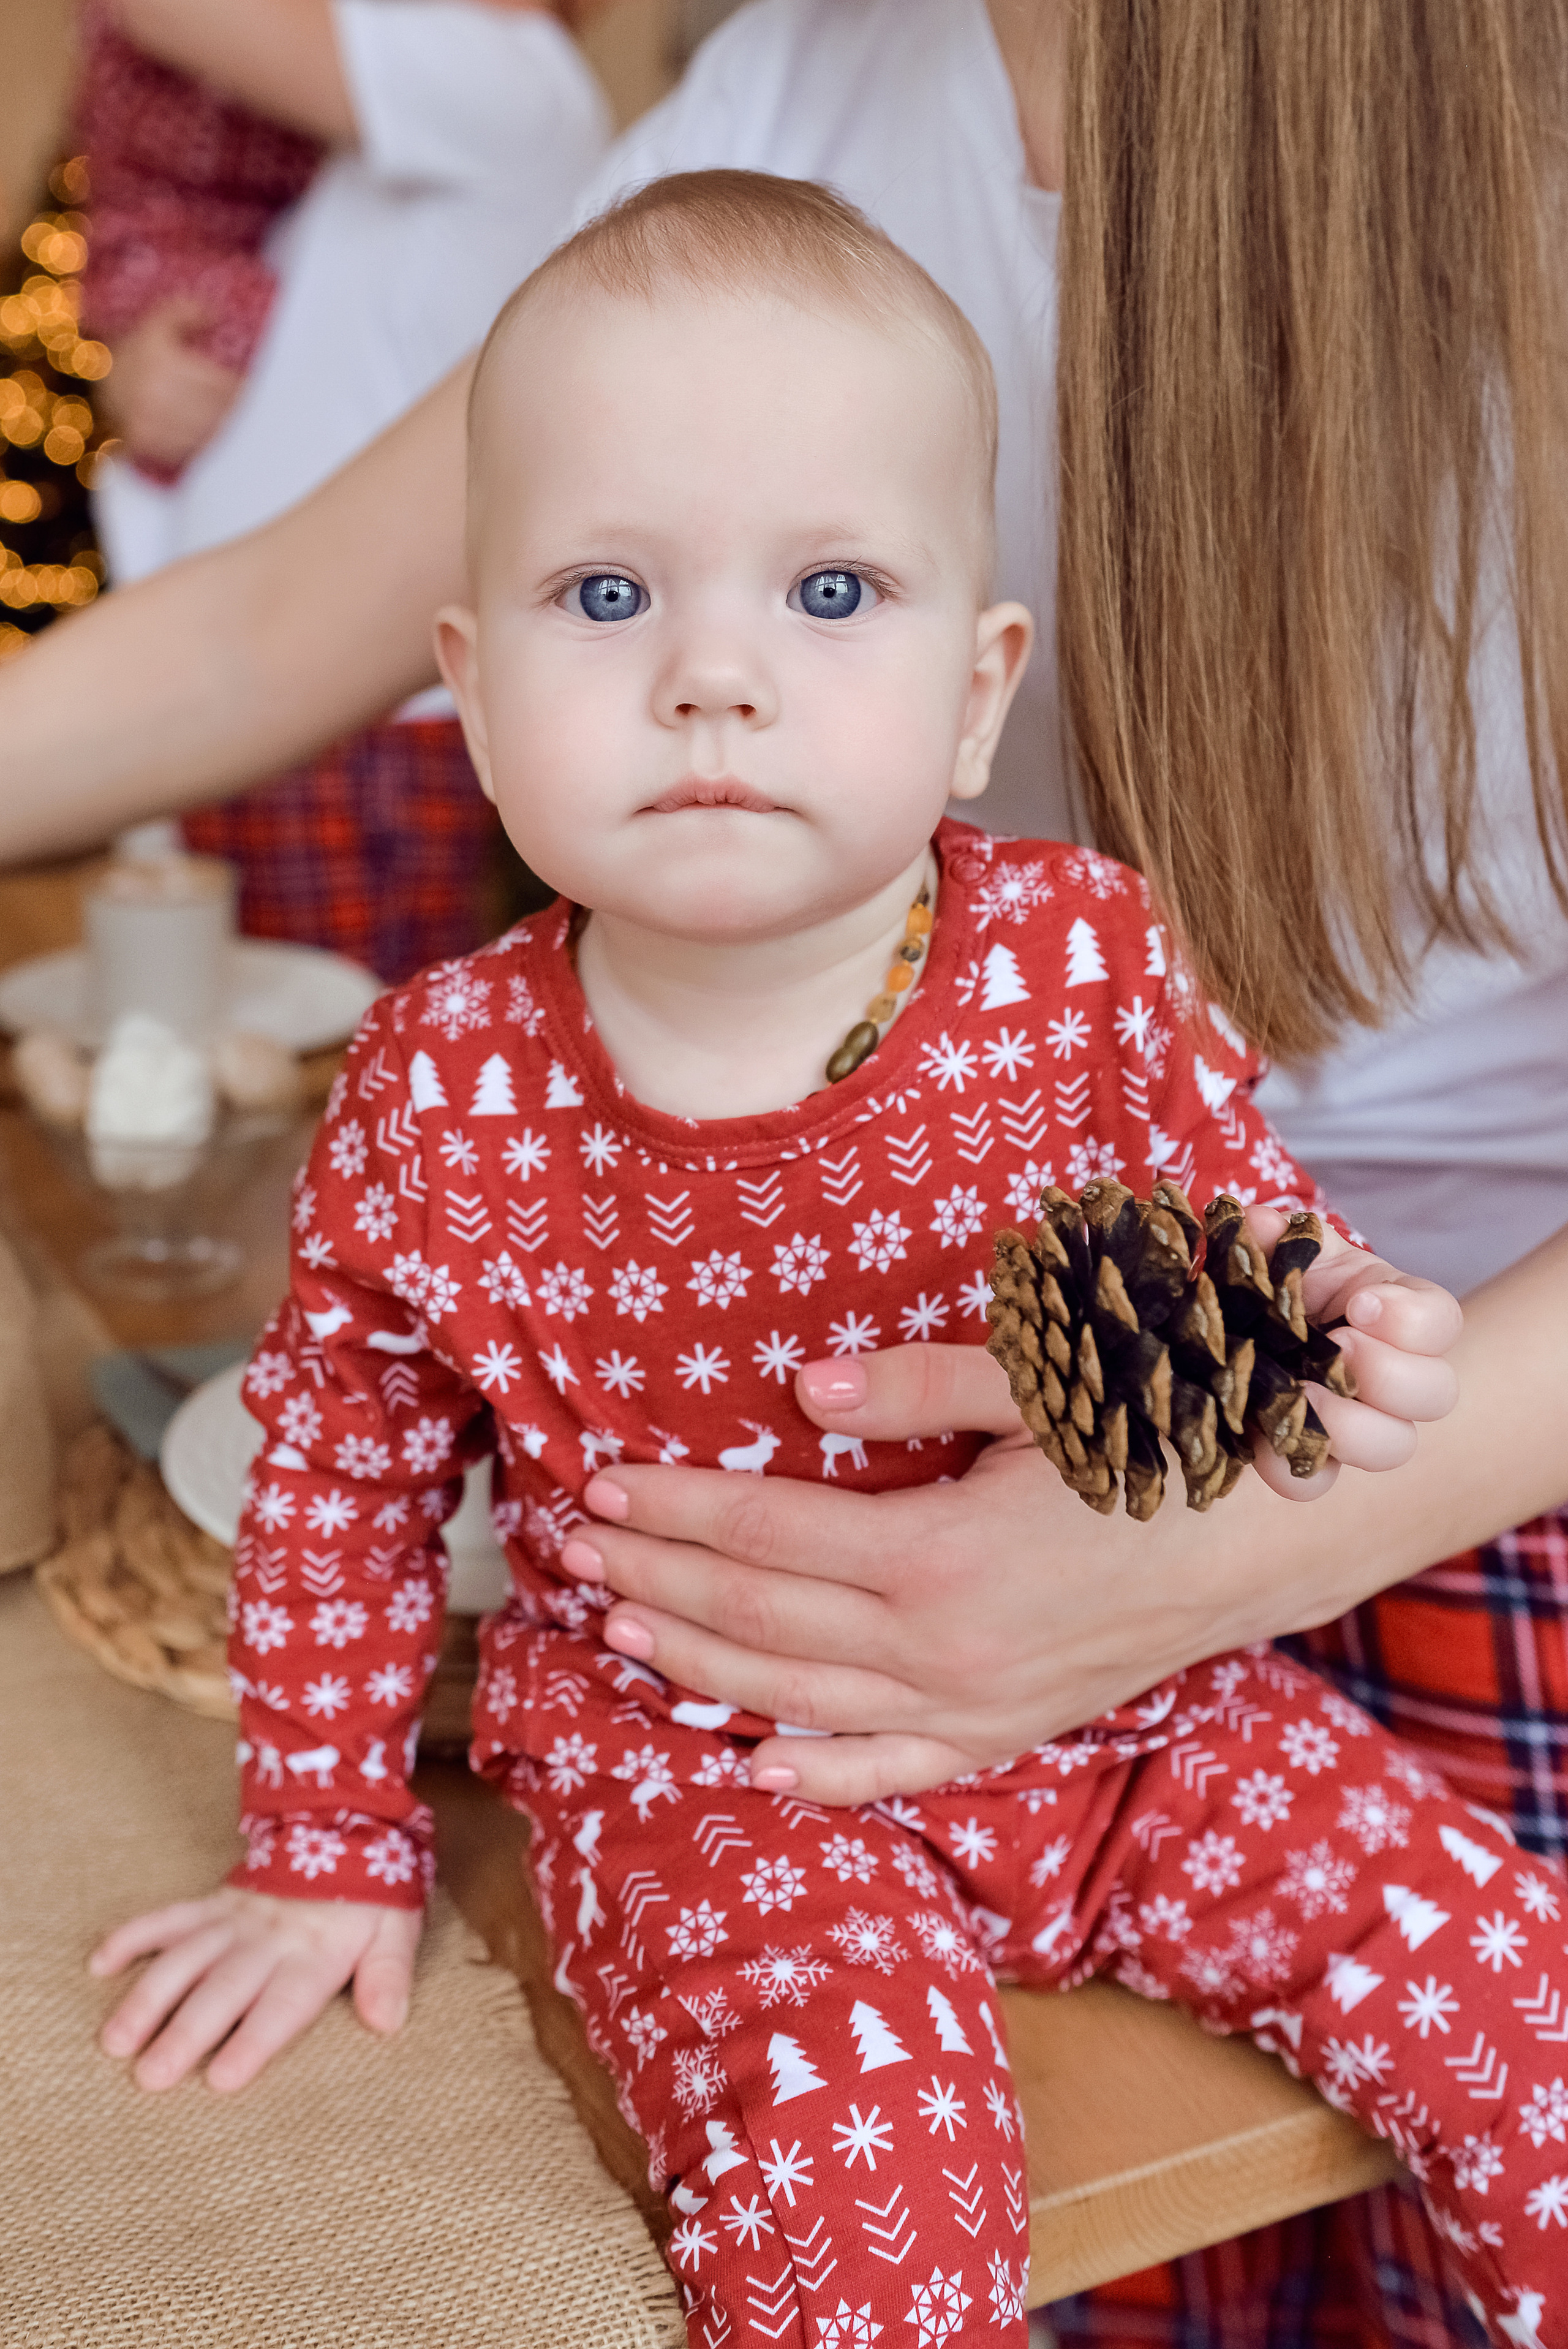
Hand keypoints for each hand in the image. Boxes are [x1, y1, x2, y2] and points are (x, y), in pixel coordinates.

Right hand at [89, 1883, 420, 2090]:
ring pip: (183, 1959)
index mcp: (313, 1954)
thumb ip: (389, 1974)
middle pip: (221, 1990)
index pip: (280, 2004)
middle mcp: (266, 1940)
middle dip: (184, 2032)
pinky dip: (133, 1936)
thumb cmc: (369, 1895)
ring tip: (115, 2041)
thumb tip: (387, 2022)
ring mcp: (233, 1920)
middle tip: (149, 2075)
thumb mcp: (396, 1929)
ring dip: (148, 1998)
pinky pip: (168, 1917)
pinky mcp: (211, 1903)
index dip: (252, 2041)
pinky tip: (100, 1963)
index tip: (221, 2078)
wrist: (344, 1825)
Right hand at [97, 299, 244, 474]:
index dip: (244, 388)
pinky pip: (189, 449)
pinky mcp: (146, 444)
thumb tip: (215, 312)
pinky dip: (209, 445)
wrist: (98, 381)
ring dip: (229, 431)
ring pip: (207, 434)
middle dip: (241, 411)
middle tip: (260, 410)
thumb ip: (185, 311)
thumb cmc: (138, 349)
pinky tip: (221, 438)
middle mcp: (155, 396)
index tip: (257, 388)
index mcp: (162, 364)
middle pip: (217, 412)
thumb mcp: (156, 321)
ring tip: (245, 424)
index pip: (220, 383)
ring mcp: (149, 424)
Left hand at [560, 1222, 1461, 1805]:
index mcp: (942, 1558)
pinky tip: (753, 1766)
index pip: (765, 1538)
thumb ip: (912, 1393)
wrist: (1274, 1533)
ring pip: (801, 1699)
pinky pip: (894, 1773)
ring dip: (700, 1665)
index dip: (675, 1510)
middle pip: (759, 1623)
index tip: (602, 1482)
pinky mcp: (1010, 1732)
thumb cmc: (1156, 1441)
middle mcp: (944, 1652)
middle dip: (657, 1582)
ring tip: (618, 1627)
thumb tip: (797, 1394)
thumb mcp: (1041, 1391)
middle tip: (575, 1548)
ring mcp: (976, 1708)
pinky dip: (819, 1775)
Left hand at [1240, 1205, 1461, 1499]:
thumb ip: (1270, 1235)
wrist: (1233, 1331)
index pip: (1441, 1321)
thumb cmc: (1277, 1283)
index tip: (1361, 1305)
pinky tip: (1259, 1438)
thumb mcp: (1277, 1249)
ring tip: (1299, 1395)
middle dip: (1388, 1373)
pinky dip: (1291, 1466)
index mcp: (1396, 1312)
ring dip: (1349, 1426)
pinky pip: (1318, 1481)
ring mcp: (1359, 1422)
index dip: (1412, 1320)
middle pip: (1437, 1394)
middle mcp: (1393, 1373)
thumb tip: (1256, 1225)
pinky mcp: (1311, 1457)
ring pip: (1393, 1447)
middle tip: (1336, 1348)